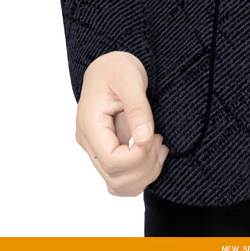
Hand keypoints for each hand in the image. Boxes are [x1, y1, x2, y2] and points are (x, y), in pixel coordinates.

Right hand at [75, 51, 168, 196]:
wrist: (109, 65)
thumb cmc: (118, 67)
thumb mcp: (130, 79)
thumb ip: (138, 108)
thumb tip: (145, 138)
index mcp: (90, 124)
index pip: (111, 160)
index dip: (138, 157)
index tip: (154, 136)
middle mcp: (89, 142)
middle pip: (116, 177)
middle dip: (145, 165)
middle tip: (160, 140)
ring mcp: (97, 149)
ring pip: (118, 184)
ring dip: (144, 173)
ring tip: (159, 145)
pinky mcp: (107, 151)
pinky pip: (121, 178)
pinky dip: (140, 173)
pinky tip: (153, 151)